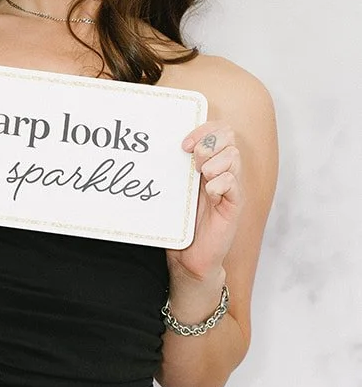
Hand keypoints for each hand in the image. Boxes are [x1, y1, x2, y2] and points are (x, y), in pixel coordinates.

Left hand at [169, 123, 242, 284]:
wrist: (188, 257)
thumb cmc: (179, 223)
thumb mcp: (174, 190)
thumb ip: (172, 169)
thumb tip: (152, 145)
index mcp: (209, 163)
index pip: (219, 130)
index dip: (204, 129)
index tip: (183, 145)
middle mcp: (222, 171)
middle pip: (229, 136)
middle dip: (208, 143)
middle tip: (193, 162)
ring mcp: (230, 188)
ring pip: (233, 156)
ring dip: (213, 163)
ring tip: (201, 178)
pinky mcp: (233, 206)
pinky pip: (233, 184)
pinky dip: (219, 184)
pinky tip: (210, 194)